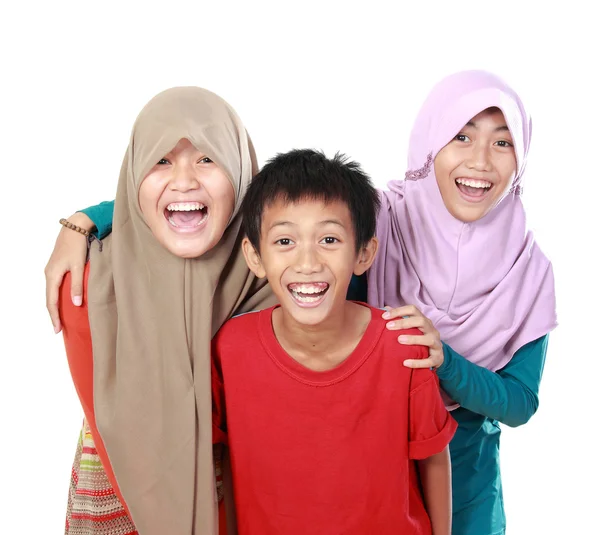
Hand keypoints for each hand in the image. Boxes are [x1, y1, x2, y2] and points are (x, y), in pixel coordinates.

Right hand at [44, 212, 93, 332]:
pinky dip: (58, 296)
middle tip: (59, 328)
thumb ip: (77, 285)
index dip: (54, 316)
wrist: (75, 227)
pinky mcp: (57, 267)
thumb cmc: (77, 246)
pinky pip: (55, 286)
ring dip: (56, 305)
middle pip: (49, 298)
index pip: (51, 301)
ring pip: (52, 292)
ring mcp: (52, 270)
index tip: (57, 330)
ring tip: (62, 318)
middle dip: (54, 314)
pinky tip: (65, 301)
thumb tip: (76, 304)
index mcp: (52, 275)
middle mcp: (49, 274)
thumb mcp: (79, 266)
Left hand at [382, 305, 443, 368]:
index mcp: (424, 321)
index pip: (413, 310)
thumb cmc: (420, 339)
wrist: (436, 356)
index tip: (384, 317)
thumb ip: (400, 319)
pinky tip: (406, 363)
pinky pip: (429, 360)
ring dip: (413, 339)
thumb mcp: (412, 329)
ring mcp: (437, 343)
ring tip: (399, 340)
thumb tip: (385, 309)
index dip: (399, 311)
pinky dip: (418, 362)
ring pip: (429, 339)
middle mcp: (432, 330)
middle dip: (404, 323)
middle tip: (388, 327)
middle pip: (421, 321)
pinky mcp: (438, 358)